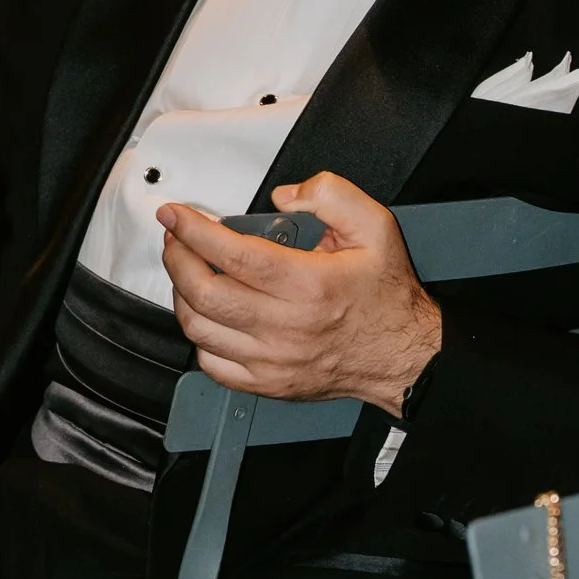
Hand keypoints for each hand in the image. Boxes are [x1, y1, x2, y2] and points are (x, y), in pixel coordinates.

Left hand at [158, 171, 441, 415]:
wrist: (402, 355)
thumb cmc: (385, 296)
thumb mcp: (375, 227)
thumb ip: (332, 195)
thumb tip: (285, 196)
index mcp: (308, 285)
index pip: (232, 255)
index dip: (194, 231)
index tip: (176, 215)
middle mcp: (286, 326)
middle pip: (205, 293)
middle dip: (177, 259)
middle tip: (175, 239)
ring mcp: (273, 360)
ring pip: (200, 330)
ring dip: (182, 295)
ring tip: (187, 272)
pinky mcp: (268, 383)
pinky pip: (212, 365)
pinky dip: (199, 338)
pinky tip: (208, 316)